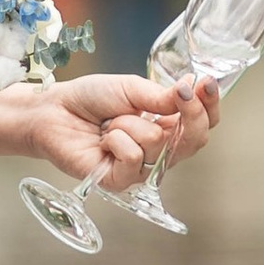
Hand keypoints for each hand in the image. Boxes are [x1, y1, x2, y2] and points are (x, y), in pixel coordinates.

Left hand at [0, 70, 215, 191]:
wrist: (53, 111)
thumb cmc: (90, 99)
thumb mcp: (130, 88)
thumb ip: (160, 97)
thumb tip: (189, 93)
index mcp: (167, 126)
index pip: (203, 123)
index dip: (210, 106)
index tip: (207, 83)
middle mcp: (159, 150)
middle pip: (194, 140)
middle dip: (189, 113)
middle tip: (178, 93)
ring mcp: (141, 168)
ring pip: (158, 144)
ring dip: (131, 123)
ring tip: (109, 122)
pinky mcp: (120, 181)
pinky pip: (134, 158)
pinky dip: (117, 140)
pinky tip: (103, 139)